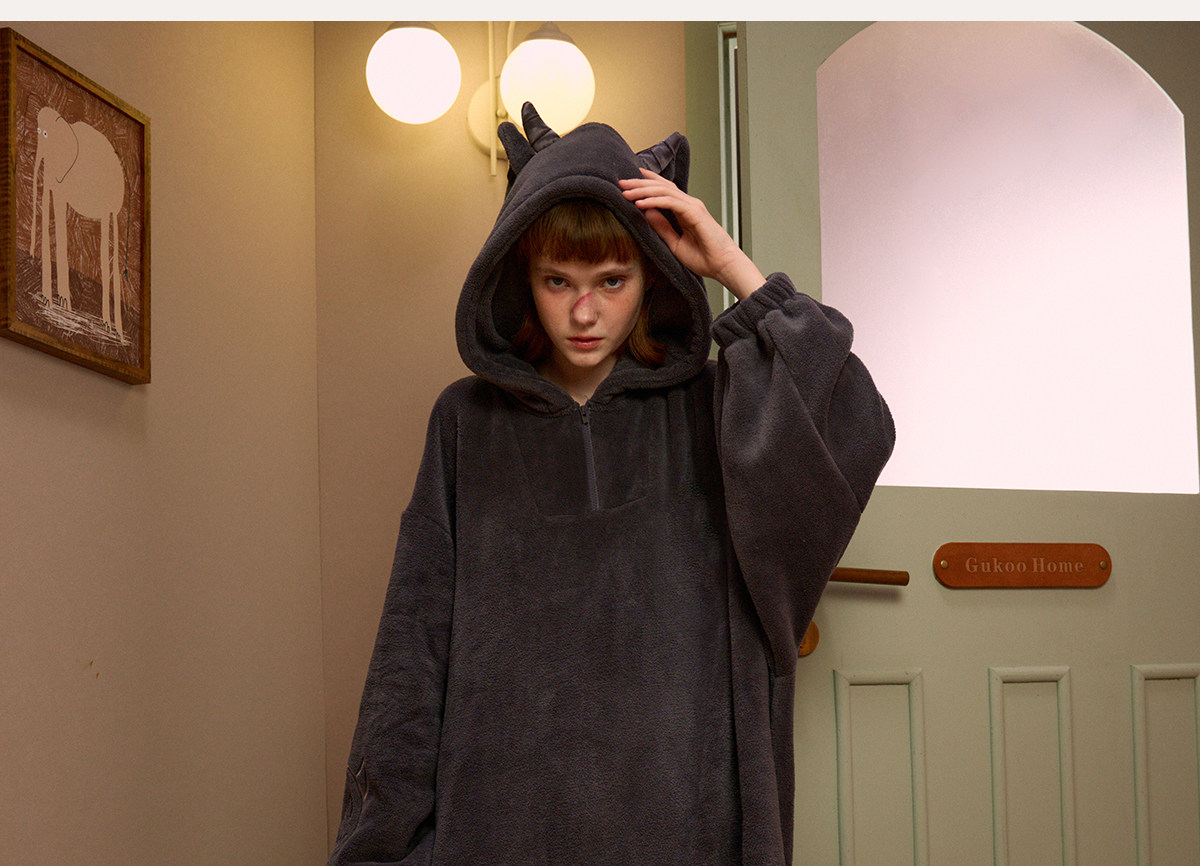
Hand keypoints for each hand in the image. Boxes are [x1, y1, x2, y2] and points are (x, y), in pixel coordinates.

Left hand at [619, 168, 764, 300]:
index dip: (647, 182)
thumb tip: (646, 212)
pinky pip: (671, 202)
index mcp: (684, 210)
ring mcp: (693, 206)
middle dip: (640, 183)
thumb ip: (661, 227)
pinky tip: (641, 203)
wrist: (722, 265)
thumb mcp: (674, 243)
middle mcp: (689, 204)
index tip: (630, 182)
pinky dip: (654, 201)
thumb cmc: (704, 258)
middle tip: (621, 183)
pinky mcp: (695, 213)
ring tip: (626, 192)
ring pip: (664, 191)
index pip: (664, 190)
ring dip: (643, 190)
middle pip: (661, 186)